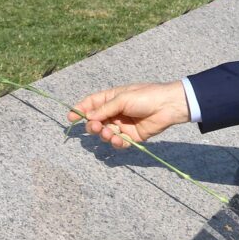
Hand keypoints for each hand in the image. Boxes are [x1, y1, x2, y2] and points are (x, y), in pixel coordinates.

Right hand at [70, 81, 190, 147]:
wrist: (168, 106)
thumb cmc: (146, 96)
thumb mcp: (123, 98)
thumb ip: (105, 109)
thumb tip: (88, 117)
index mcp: (112, 98)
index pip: (91, 104)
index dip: (79, 110)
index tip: (70, 117)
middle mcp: (115, 112)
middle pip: (95, 122)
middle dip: (93, 126)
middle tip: (97, 128)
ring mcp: (122, 125)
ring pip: (105, 134)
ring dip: (105, 135)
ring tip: (111, 134)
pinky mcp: (132, 136)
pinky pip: (119, 143)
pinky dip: (116, 143)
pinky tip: (119, 140)